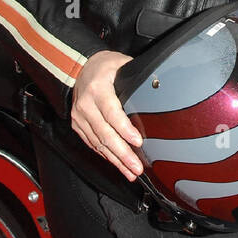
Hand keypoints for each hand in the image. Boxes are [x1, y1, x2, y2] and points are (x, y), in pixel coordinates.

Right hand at [71, 51, 143, 179]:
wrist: (78, 67)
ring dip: (116, 160)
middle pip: (105, 134)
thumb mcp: (122, 64)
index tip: (138, 142)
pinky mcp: (78, 126)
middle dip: (122, 154)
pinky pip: (92, 144)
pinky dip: (106, 156)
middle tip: (136, 168)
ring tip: (130, 173)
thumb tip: (159, 87)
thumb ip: (137, 78)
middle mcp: (86, 105)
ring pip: (98, 143)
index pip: (112, 113)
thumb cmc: (105, 66)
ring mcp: (80, 117)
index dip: (125, 130)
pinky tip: (118, 166)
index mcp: (98, 89)